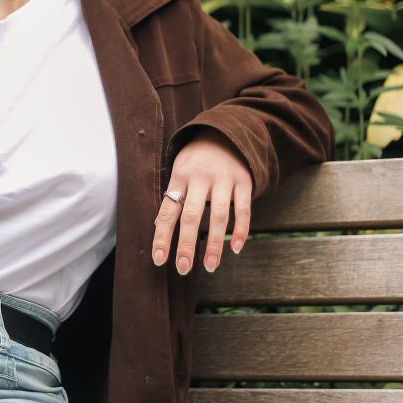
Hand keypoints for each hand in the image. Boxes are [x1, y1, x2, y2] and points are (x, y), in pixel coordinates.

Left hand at [152, 133, 252, 274]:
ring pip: (218, 215)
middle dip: (187, 244)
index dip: (163, 236)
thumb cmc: (196, 161)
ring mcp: (223, 179)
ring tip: (210, 266)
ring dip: (215, 244)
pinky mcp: (243, 181)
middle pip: (192, 215)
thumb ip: (173, 198)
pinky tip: (235, 248)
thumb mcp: (179, 172)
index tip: (159, 260)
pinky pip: (243, 209)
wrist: (225, 133)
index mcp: (179, 176)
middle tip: (183, 268)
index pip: (168, 211)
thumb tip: (158, 228)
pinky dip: (240, 230)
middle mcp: (200, 178)